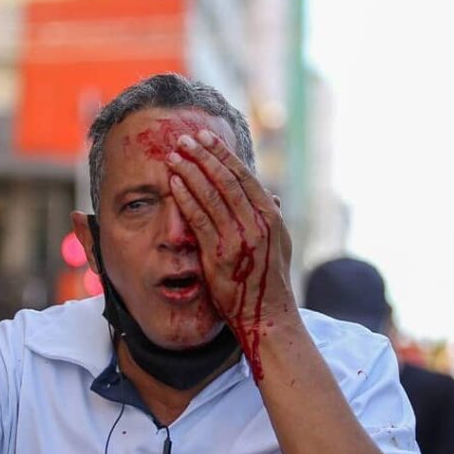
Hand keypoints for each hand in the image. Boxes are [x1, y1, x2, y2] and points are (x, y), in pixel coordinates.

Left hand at [165, 130, 295, 364]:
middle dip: (204, 155)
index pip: (244, 176)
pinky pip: (200, 218)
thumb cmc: (268, 280)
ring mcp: (239, 238)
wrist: (266, 315)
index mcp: (271, 217)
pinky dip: (186, 197)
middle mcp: (258, 223)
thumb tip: (271, 197)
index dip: (223, 154)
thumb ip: (270, 220)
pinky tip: (174, 183)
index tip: (206, 137)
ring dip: (191, 171)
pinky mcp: (220, 254)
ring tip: (174, 155)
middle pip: (227, 179)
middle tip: (185, 138)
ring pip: (212, 194)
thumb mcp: (278, 245)